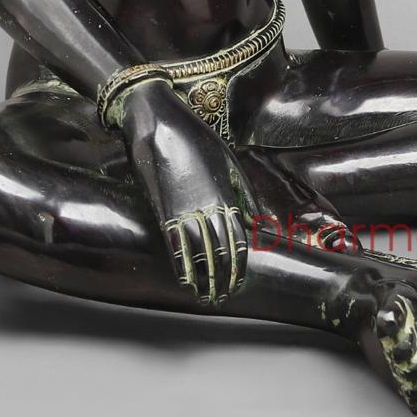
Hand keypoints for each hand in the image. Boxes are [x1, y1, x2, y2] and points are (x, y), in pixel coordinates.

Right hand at [119, 81, 252, 305]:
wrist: (160, 122)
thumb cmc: (196, 138)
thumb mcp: (228, 159)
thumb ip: (243, 190)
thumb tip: (257, 218)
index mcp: (225, 194)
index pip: (238, 238)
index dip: (239, 263)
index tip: (240, 280)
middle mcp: (208, 206)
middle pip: (220, 250)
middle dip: (223, 276)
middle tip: (223, 295)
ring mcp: (185, 208)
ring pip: (198, 252)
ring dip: (204, 276)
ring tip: (206, 295)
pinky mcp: (162, 207)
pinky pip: (175, 243)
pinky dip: (181, 264)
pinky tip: (184, 278)